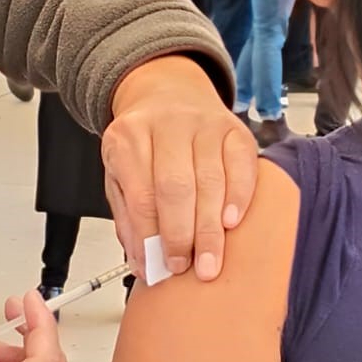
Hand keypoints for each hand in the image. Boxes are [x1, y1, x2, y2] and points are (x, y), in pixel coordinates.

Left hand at [104, 55, 257, 281]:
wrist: (168, 94)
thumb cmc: (144, 143)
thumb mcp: (119, 174)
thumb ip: (128, 217)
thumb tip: (142, 261)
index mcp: (128, 138)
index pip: (140, 195)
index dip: (149, 237)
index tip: (156, 266)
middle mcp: (166, 125)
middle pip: (176, 187)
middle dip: (182, 235)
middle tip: (185, 267)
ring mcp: (203, 124)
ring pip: (211, 180)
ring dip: (210, 228)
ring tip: (209, 261)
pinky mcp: (234, 129)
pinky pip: (241, 166)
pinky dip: (239, 197)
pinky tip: (231, 223)